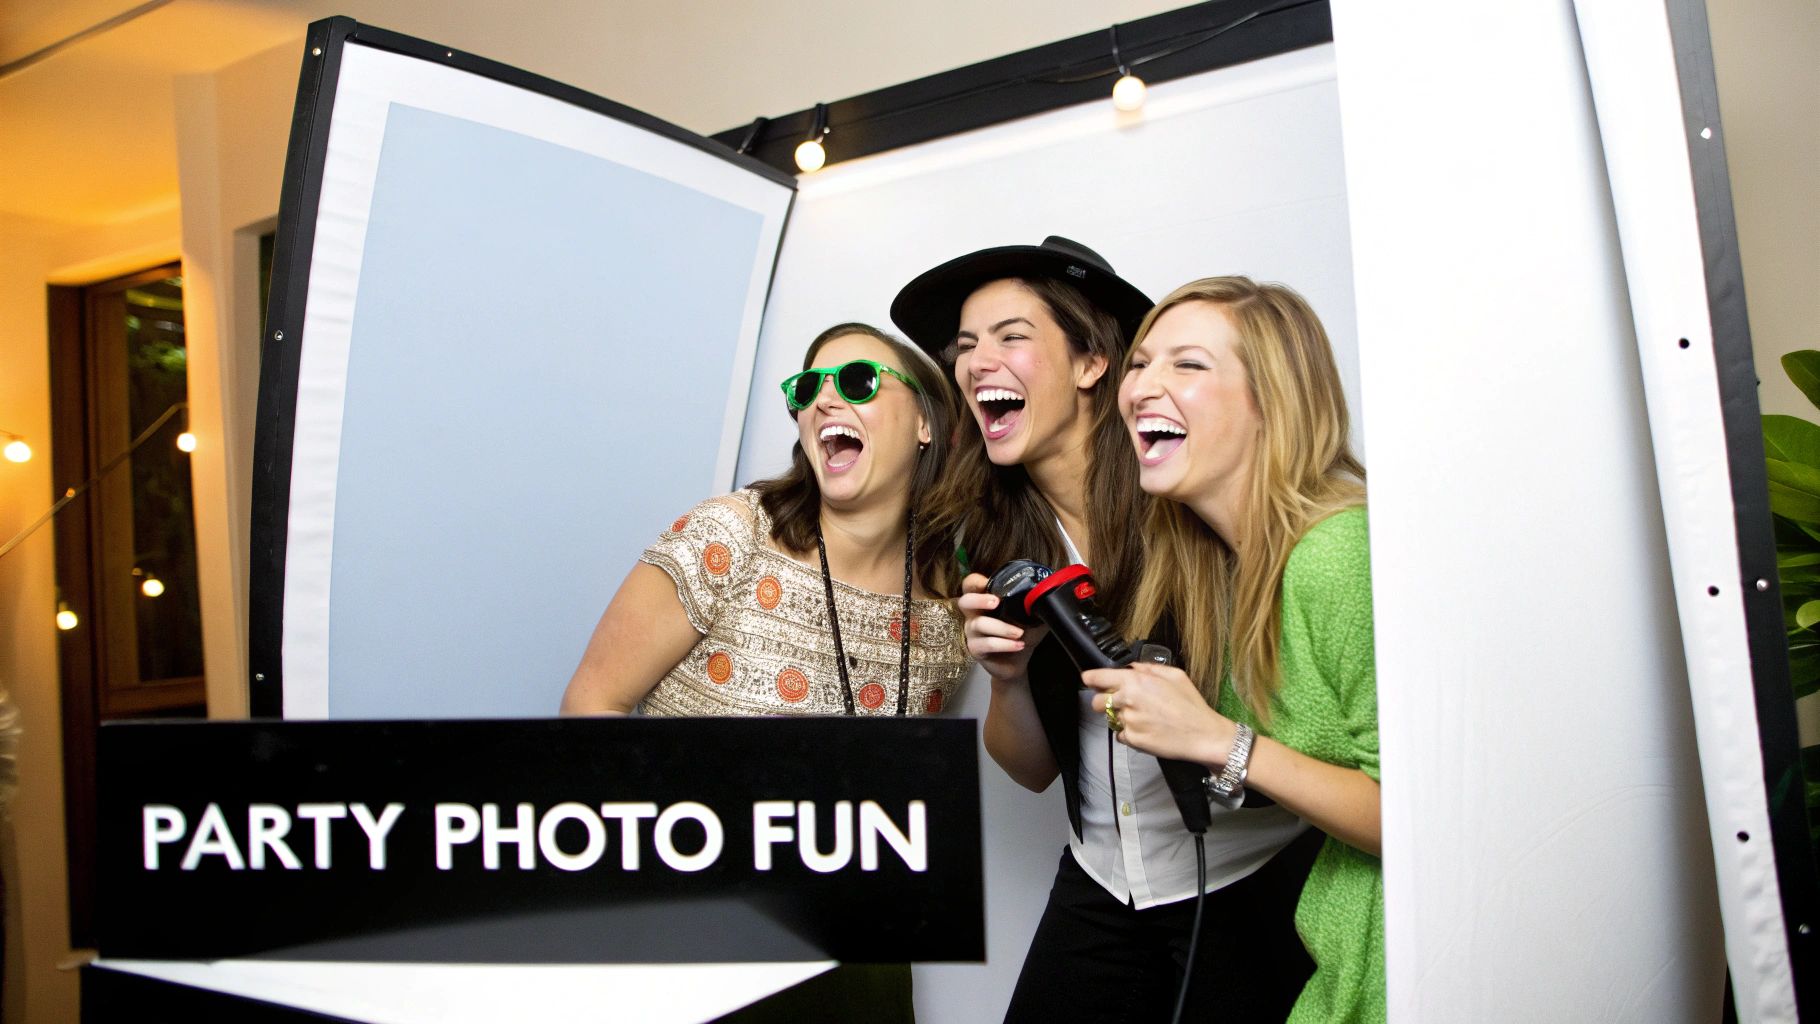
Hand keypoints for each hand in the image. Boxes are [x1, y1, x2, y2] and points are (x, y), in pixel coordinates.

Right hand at [958, 573, 1046, 683]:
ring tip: (1019, 633)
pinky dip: (1004, 644)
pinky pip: (987, 644)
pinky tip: (1019, 645)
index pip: (971, 585)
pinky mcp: (976, 649)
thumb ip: (1033, 603)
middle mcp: (974, 615)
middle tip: (996, 602)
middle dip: (979, 599)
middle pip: (965, 601)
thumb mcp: (1030, 616)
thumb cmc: (1021, 634)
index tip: (987, 583)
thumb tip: (1046, 592)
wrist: (1018, 661)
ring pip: (979, 624)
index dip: (976, 582)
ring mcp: (973, 633)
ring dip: (1002, 627)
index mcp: (984, 601)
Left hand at [1082, 661, 1235, 767]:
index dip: (1091, 678)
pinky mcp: (1133, 740)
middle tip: (1121, 703)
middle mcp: (1129, 700)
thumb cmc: (1191, 705)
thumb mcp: (1175, 675)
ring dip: (1120, 718)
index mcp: (1137, 681)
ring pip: (1111, 719)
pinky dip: (1130, 733)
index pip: (1099, 678)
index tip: (1088, 679)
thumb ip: (1148, 668)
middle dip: (1104, 702)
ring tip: (1143, 718)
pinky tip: (1147, 730)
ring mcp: (1129, 722)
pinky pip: (1121, 735)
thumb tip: (1132, 667)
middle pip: (1097, 702)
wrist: (1203, 735)